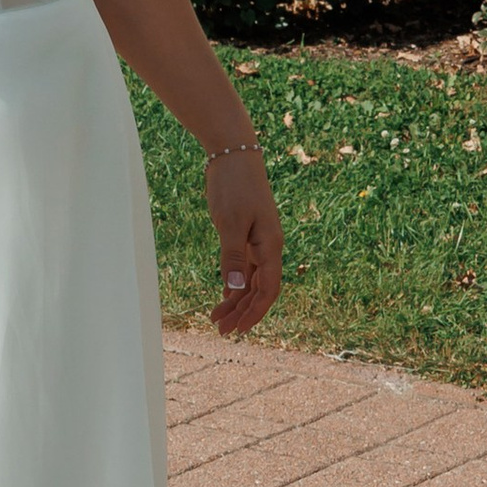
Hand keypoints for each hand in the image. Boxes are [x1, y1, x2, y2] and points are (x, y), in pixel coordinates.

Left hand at [206, 153, 283, 336]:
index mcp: (270, 245)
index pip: (268, 289)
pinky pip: (243, 268)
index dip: (255, 312)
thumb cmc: (233, 186)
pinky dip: (234, 284)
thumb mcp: (230, 223)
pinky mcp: (245, 234)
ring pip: (250, 280)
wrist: (233, 155)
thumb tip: (235, 290)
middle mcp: (268, 246)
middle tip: (222, 331)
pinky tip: (223, 297)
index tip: (239, 330)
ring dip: (236, 301)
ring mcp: (257, 241)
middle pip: (260, 289)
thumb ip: (232, 257)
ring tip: (216, 320)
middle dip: (243, 312)